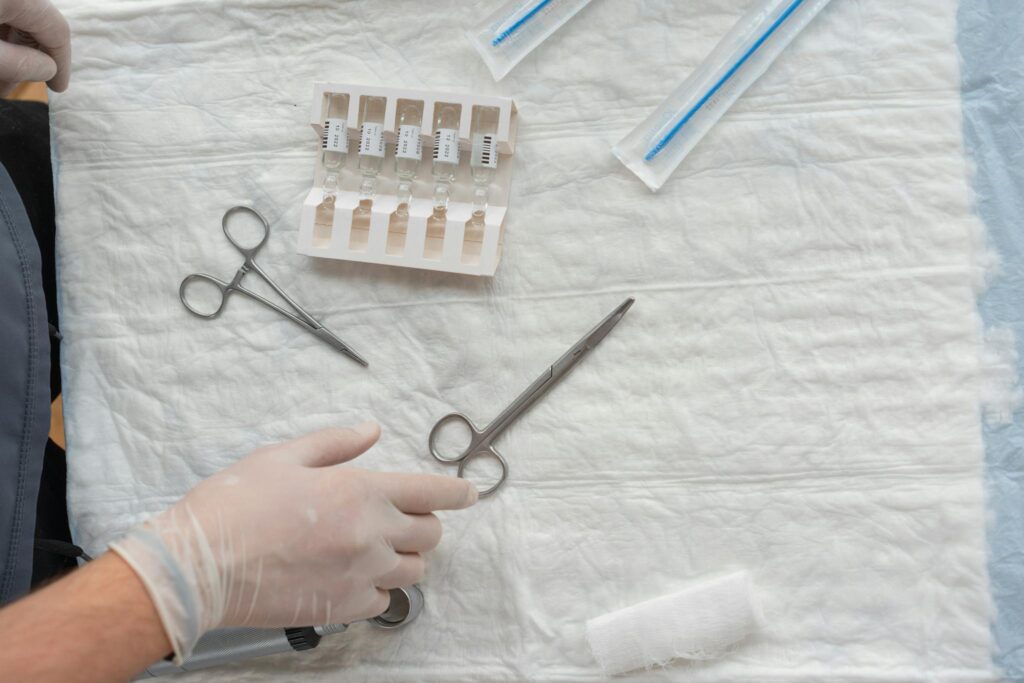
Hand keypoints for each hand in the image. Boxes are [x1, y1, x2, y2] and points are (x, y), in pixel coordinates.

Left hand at [0, 0, 69, 95]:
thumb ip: (21, 64)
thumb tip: (48, 69)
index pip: (56, 28)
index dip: (62, 62)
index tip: (58, 88)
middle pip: (32, 22)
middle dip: (28, 56)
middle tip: (14, 85)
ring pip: (12, 17)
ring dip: (9, 47)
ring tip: (0, 75)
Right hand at [110, 423, 477, 662]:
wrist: (198, 567)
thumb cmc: (235, 505)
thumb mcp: (284, 455)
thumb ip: (336, 443)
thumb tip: (371, 431)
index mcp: (362, 491)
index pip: (434, 491)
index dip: (459, 491)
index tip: (470, 492)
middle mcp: (372, 534)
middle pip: (431, 534)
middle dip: (425, 522)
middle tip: (400, 517)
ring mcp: (361, 575)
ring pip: (415, 571)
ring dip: (405, 557)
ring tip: (375, 548)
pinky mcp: (344, 608)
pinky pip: (385, 600)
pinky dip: (378, 588)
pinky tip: (352, 575)